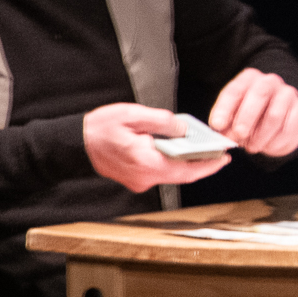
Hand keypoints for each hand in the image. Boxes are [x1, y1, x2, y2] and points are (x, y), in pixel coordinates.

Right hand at [83, 104, 226, 191]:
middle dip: (202, 164)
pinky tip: (177, 150)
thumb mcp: (133, 116)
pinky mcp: (135, 179)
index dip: (208, 165)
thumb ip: (163, 121)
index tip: (224, 158)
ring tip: (202, 149)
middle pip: (182, 174)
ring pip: (171, 173)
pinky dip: (171, 162)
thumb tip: (184, 129)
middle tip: (219, 153)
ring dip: (186, 162)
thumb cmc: (99, 128)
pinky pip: (159, 171)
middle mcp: (145, 177)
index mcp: (147, 163)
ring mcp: (139, 181)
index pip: (186, 169)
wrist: (73, 143)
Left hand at [208, 68, 297, 156]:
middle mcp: (269, 82)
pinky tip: (267, 146)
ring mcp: (288, 94)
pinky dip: (275, 142)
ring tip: (251, 146)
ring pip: (275, 115)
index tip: (217, 126)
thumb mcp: (232, 115)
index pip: (235, 90)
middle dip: (246, 118)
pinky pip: (289, 128)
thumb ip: (225, 123)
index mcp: (248, 78)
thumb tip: (221, 134)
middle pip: (259, 95)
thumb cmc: (248, 115)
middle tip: (238, 136)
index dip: (224, 109)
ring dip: (260, 135)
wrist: (276, 117)